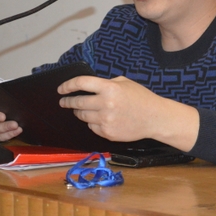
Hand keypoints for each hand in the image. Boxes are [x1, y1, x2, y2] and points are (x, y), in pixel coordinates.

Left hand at [57, 76, 198, 150]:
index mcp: (109, 88)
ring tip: (81, 110)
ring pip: (82, 116)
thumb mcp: (124, 82)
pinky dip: (92, 122)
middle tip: (64, 102)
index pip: (81, 84)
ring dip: (79, 112)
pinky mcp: (107, 133)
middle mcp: (105, 104)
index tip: (61, 89)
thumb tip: (89, 86)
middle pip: (78, 102)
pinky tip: (98, 119)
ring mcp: (106, 120)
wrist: (155, 118)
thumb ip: (106, 83)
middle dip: (68, 102)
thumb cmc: (141, 98)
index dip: (68, 85)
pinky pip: (92, 127)